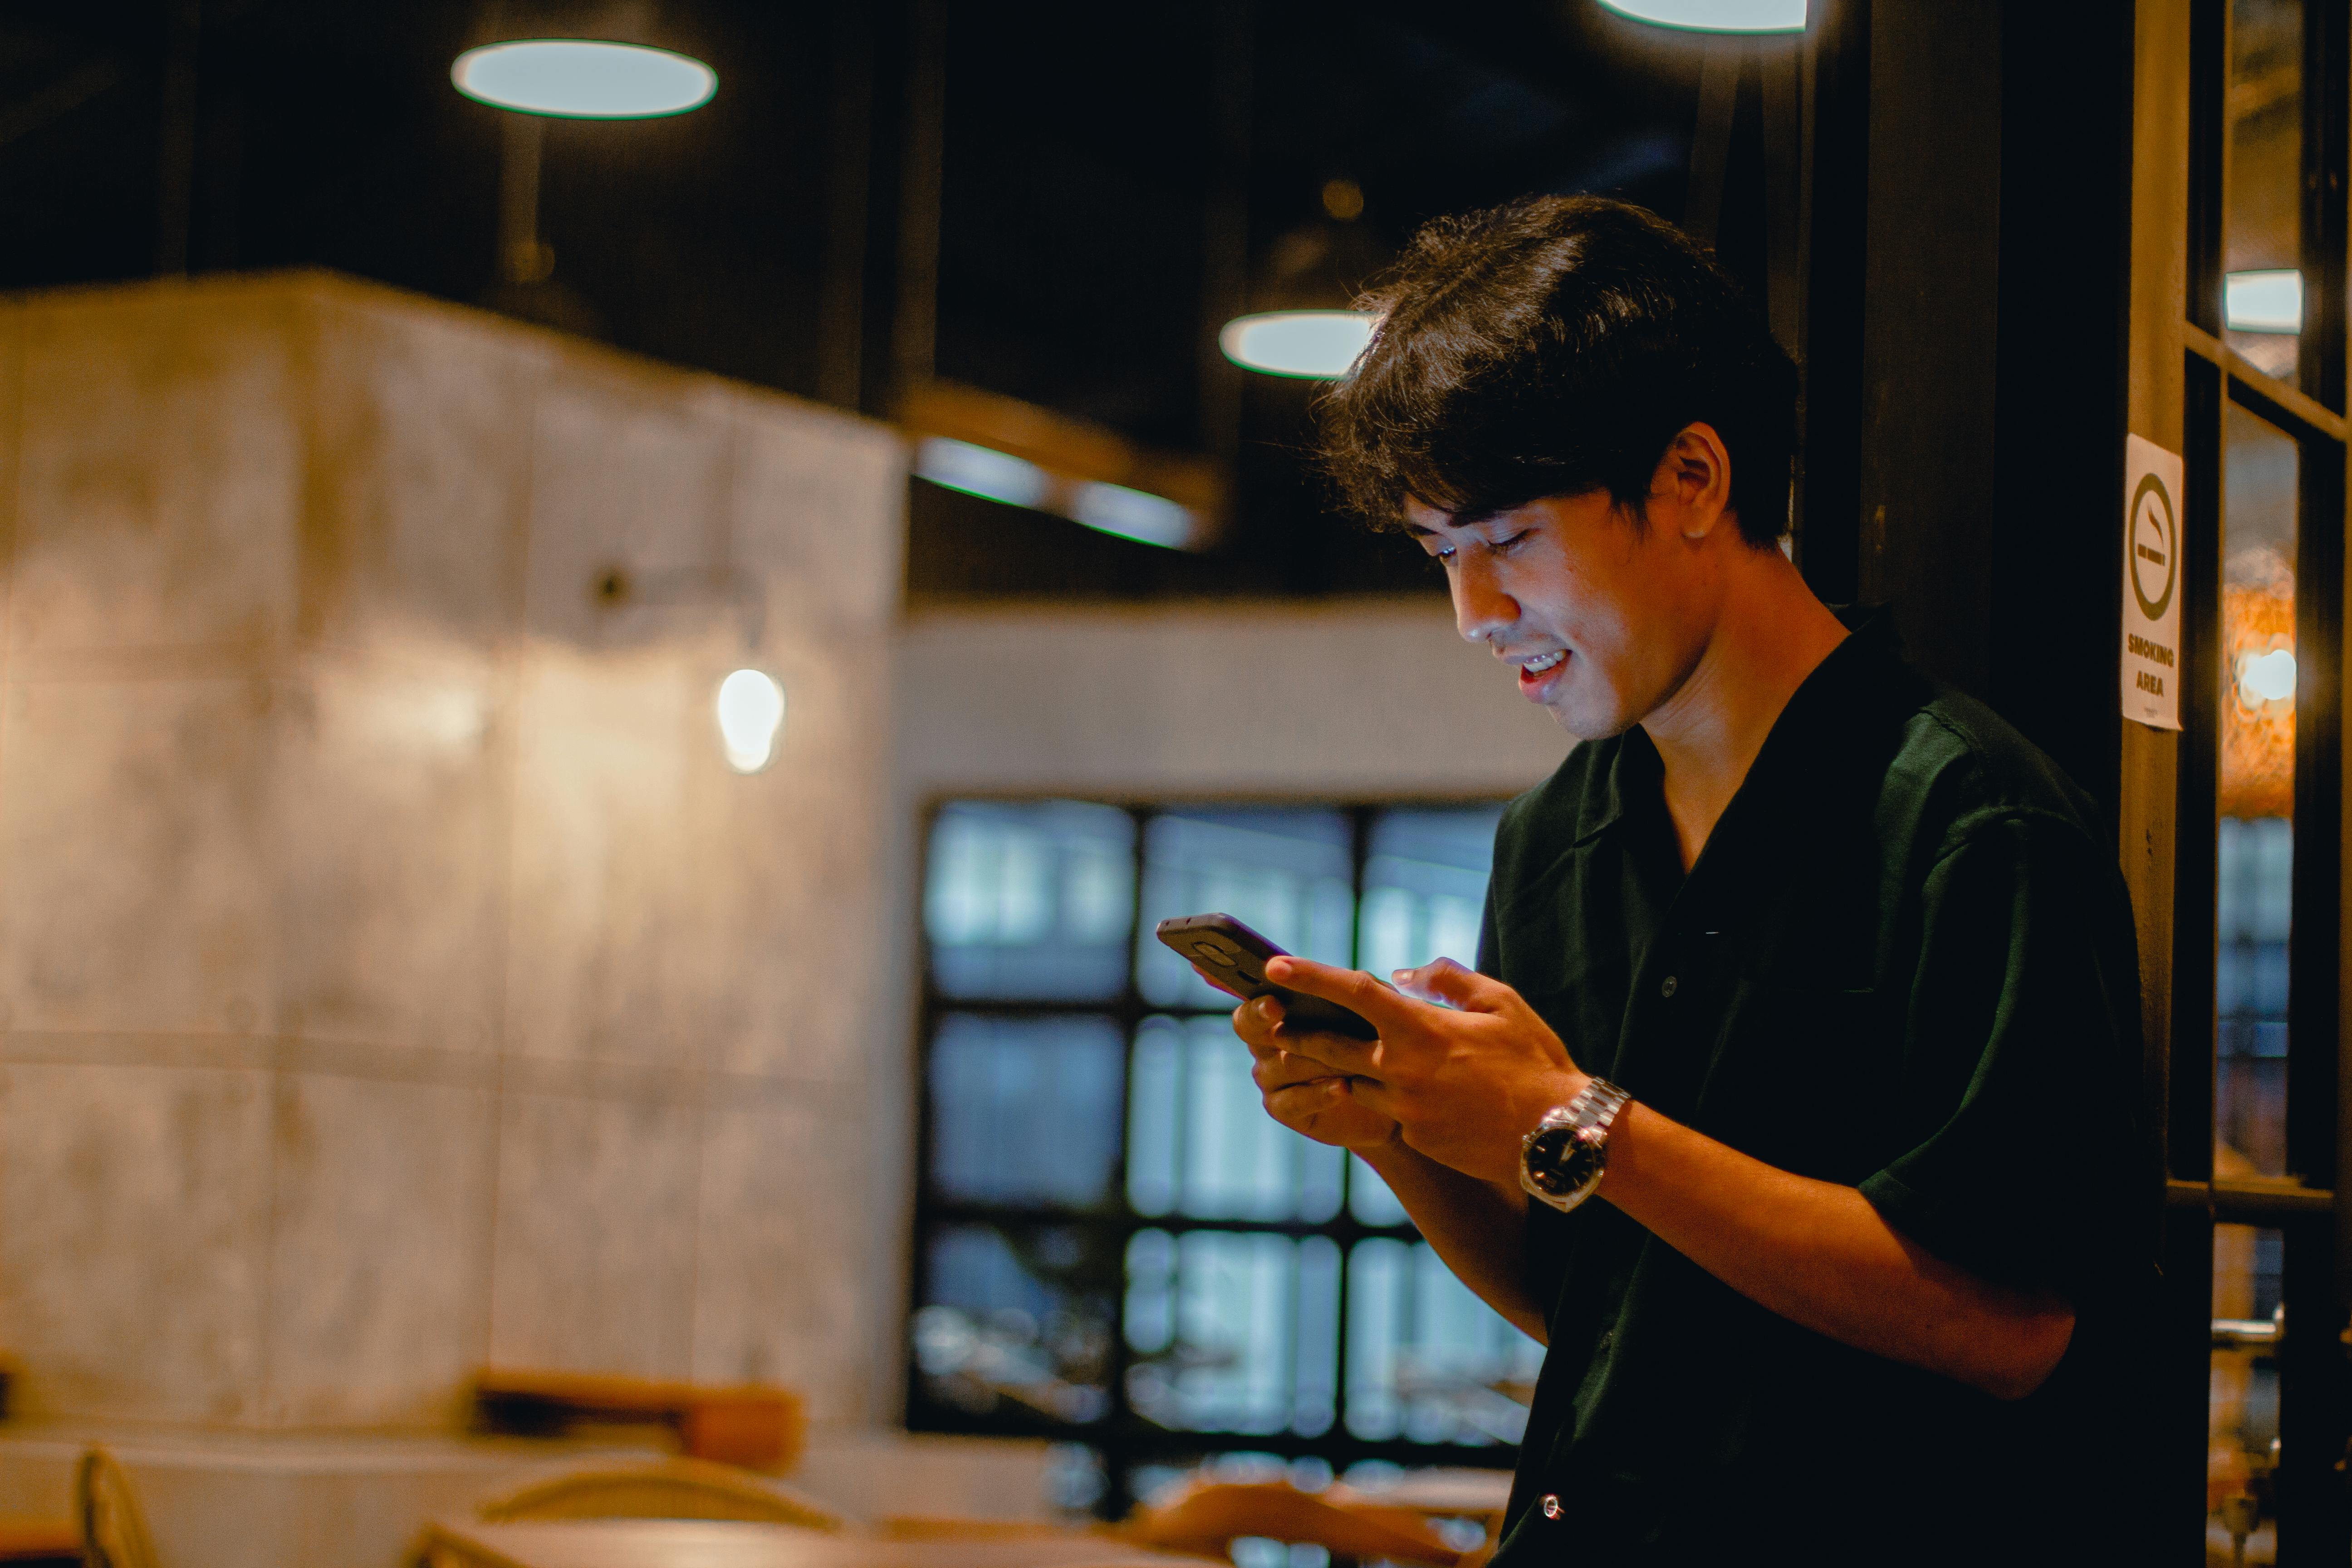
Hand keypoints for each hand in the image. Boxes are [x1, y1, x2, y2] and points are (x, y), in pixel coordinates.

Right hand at [1229, 994, 1401, 1151]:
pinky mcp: (1283, 1108)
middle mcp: (1265, 1045)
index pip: (1252, 1004)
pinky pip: (1294, 1101)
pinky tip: (1344, 1087)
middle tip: (1278, 1008)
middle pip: (1250, 1029)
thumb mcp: (1365, 1013)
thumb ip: (1350, 992)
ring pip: (1284, 1064)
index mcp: (1275, 1015)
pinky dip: (1320, 1093)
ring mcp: (1270, 1079)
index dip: (1258, 1001)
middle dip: (1262, 1017)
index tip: (1273, 995)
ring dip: (1317, 1058)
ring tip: (1348, 1056)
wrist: (1389, 1096)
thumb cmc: (1370, 1044)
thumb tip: (1341, 977)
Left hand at [1255, 955, 1586, 1185]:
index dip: (1309, 975)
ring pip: (1355, 1084)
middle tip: (1274, 1025)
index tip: (1274, 965)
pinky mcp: (1416, 1138)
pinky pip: (1389, 1113)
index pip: (1351, 992)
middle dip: (1297, 1034)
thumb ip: (1447, 980)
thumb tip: (1402, 975)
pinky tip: (1414, 1094)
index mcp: (1419, 1029)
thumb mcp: (1500, 1002)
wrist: (1558, 1135)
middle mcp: (1401, 1070)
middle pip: (1328, 1047)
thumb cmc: (1534, 1061)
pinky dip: (1389, 1098)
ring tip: (1334, 1056)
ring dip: (1343, 1070)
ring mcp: (1404, 1110)